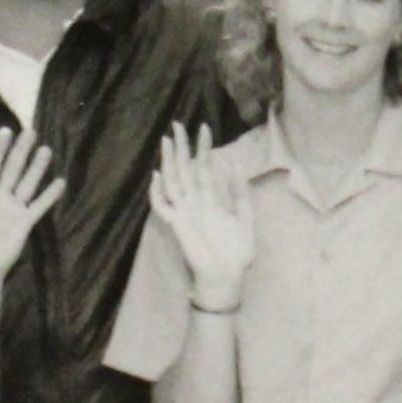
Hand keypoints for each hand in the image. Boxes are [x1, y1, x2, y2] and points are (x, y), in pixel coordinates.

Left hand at [0, 127, 64, 290]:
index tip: (6, 131)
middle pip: (12, 169)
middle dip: (21, 151)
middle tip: (30, 131)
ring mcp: (13, 208)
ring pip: (27, 183)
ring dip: (37, 168)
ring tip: (47, 150)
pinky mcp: (25, 222)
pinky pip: (39, 205)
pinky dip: (49, 195)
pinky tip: (60, 182)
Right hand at [145, 122, 255, 305]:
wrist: (227, 277)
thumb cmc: (236, 253)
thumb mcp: (245, 218)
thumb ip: (240, 194)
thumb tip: (236, 166)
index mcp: (211, 200)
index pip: (204, 167)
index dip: (203, 148)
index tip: (204, 128)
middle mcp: (195, 203)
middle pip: (185, 169)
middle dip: (181, 148)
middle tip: (178, 125)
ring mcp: (185, 213)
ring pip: (173, 182)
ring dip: (169, 162)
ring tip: (167, 141)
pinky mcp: (178, 226)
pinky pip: (163, 207)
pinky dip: (157, 193)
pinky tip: (157, 176)